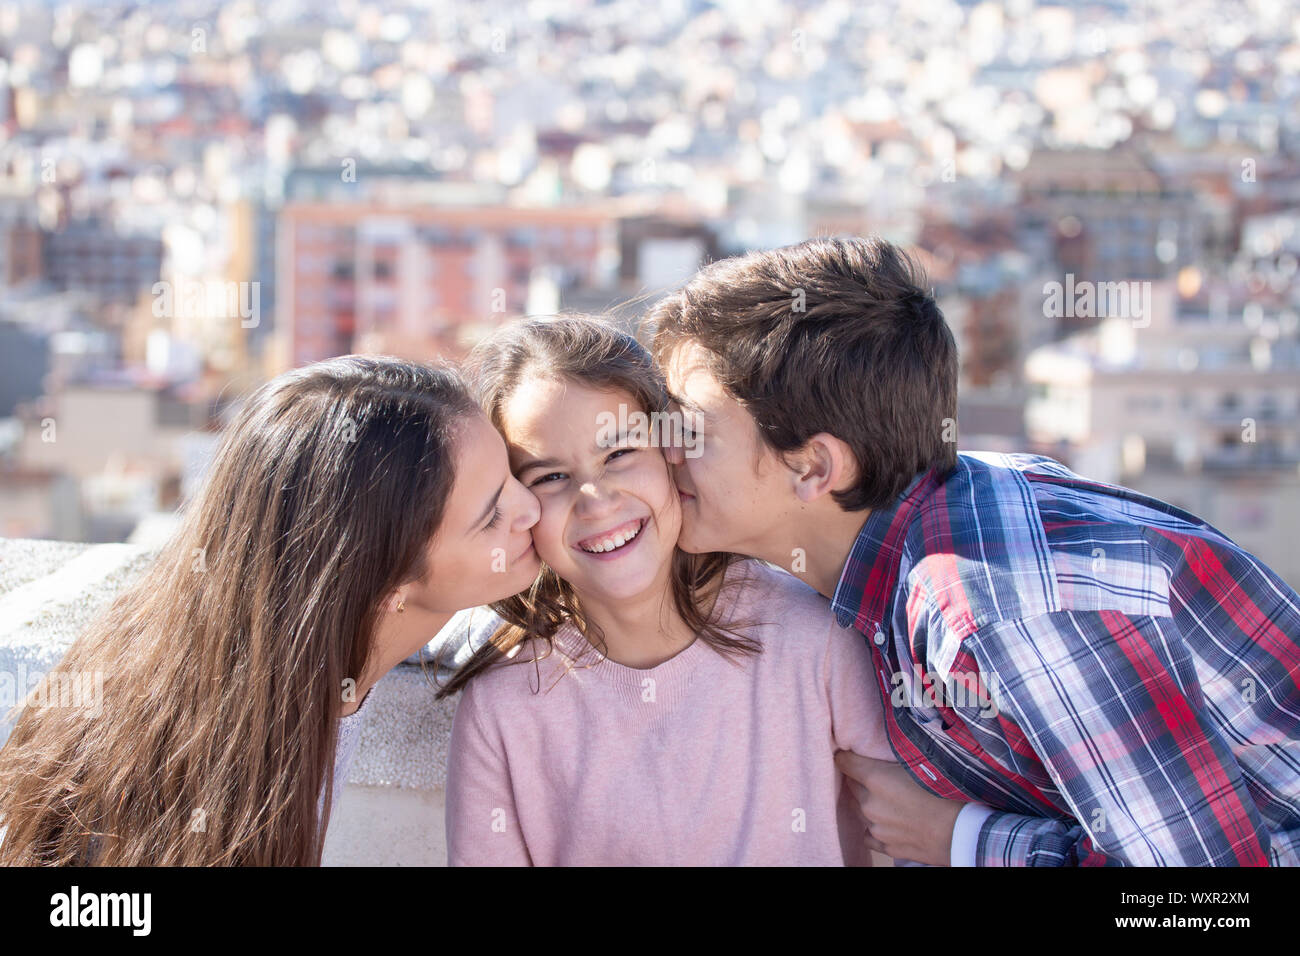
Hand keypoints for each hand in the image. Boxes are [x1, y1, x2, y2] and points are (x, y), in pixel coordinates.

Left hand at [834, 750, 965, 866]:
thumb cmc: (948, 794)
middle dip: (860, 779)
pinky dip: (876, 827)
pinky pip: (870, 834)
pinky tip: (892, 821)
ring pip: (861, 809)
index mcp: (875, 779)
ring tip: (892, 799)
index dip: (847, 756)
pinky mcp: (886, 847)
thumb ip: (893, 759)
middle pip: (852, 785)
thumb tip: (881, 751)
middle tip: (879, 775)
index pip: (844, 762)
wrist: (965, 834)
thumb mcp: (922, 765)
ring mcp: (876, 828)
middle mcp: (869, 804)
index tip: (851, 753)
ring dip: (870, 802)